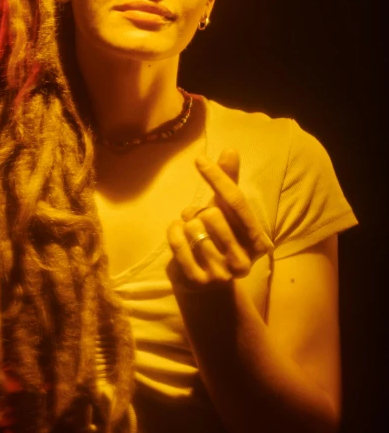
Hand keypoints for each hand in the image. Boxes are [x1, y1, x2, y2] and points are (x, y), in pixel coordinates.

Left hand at [166, 149, 272, 290]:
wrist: (206, 282)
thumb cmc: (220, 236)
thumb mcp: (228, 211)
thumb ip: (230, 182)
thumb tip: (231, 150)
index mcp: (258, 241)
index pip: (237, 202)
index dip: (217, 178)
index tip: (199, 159)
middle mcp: (244, 261)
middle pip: (212, 214)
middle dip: (201, 211)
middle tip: (201, 220)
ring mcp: (222, 274)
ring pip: (192, 227)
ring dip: (187, 222)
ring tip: (192, 231)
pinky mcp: (198, 281)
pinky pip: (177, 242)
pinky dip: (173, 231)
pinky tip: (179, 233)